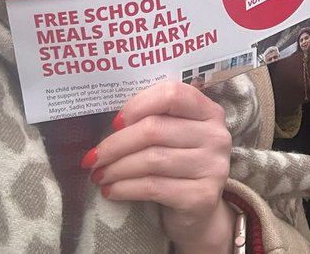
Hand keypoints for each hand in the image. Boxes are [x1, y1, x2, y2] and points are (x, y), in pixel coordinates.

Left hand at [83, 81, 233, 252]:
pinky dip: (125, 188)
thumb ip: (154, 120)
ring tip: (98, 175)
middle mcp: (216, 135)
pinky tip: (110, 191)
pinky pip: (152, 187)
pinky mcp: (202, 196)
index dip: (138, 105)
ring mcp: (212, 167)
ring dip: (116, 168)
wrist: (198, 215)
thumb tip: (112, 123)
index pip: (172, 94)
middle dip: (116, 144)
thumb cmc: (178, 167)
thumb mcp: (173, 137)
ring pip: (151, 160)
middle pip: (155, 129)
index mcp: (208, 111)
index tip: (114, 123)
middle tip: (93, 158)